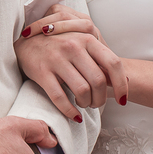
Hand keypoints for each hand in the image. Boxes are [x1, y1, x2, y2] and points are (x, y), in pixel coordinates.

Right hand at [15, 4, 127, 119]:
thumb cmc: (58, 44)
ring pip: (82, 91)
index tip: (122, 99)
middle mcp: (73, 46)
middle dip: (101, 99)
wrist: (25, 41)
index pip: (113, 63)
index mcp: (86, 38)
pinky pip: (60, 98)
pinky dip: (70, 111)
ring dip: (86, 104)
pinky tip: (74, 115)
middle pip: (98, 81)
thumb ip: (100, 57)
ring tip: (83, 104)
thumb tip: (126, 80)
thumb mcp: (81, 42)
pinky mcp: (42, 72)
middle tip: (96, 104)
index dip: (122, 84)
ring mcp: (57, 59)